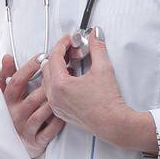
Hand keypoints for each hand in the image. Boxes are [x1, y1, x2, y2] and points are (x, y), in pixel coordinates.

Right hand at [0, 53, 64, 157]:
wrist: (15, 144)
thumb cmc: (14, 114)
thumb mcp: (7, 95)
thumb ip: (7, 76)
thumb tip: (7, 57)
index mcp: (7, 102)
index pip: (16, 83)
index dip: (28, 69)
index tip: (41, 57)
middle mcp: (14, 115)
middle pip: (32, 98)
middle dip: (49, 85)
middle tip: (63, 72)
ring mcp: (25, 129)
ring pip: (42, 113)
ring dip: (55, 101)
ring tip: (66, 90)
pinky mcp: (35, 141)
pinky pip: (50, 129)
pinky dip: (59, 120)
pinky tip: (65, 111)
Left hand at [40, 33, 154, 148]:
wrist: (112, 123)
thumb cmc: (108, 102)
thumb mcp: (103, 68)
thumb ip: (97, 47)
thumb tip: (95, 34)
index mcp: (60, 85)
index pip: (54, 57)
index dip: (62, 44)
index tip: (70, 39)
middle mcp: (54, 96)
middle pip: (47, 67)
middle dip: (58, 55)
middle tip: (72, 49)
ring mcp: (55, 105)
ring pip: (47, 80)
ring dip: (56, 69)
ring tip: (73, 63)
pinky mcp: (60, 112)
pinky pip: (51, 92)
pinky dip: (57, 82)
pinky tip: (72, 78)